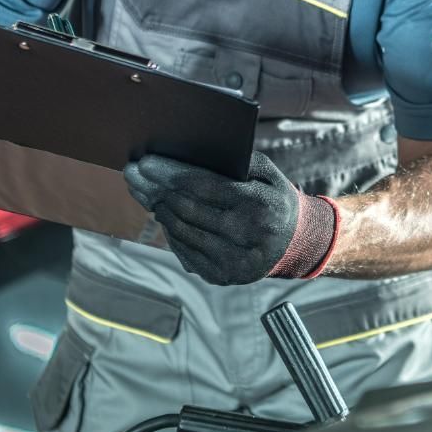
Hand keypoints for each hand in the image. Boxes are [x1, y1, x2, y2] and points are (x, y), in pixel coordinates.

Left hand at [124, 151, 340, 284]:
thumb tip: (192, 155)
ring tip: (148, 194)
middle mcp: (247, 235)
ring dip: (161, 211)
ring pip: (182, 232)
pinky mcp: (223, 276)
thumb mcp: (267, 173)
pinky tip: (165, 216)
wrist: (296, 242)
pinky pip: (185, 252)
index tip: (145, 162)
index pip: (204, 186)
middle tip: (135, 176)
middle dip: (157, 190)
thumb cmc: (274, 198)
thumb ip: (237, 161)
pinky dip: (171, 233)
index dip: (171, 174)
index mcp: (258, 204)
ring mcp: (234, 261)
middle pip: (188, 210)